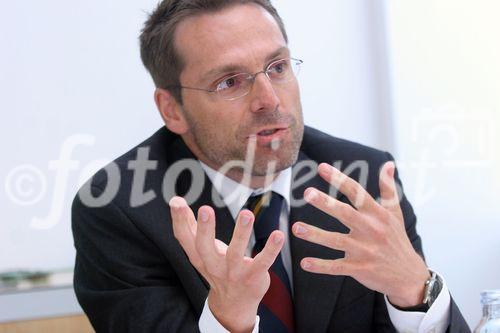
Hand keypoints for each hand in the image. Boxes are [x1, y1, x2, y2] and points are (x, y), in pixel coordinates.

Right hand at [169, 197, 283, 332]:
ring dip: (241, 233)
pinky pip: (263, 262)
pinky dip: (271, 249)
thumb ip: (190, 226)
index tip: (176, 201)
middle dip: (204, 229)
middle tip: (205, 209)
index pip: (184, 237)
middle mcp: (213, 264)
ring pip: (235, 253)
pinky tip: (278, 235)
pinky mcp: (253, 276)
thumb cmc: (217, 268)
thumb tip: (175, 200)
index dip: (179, 219)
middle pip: (204, 247)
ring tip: (247, 214)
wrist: (233, 305)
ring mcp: (233, 272)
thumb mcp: (201, 250)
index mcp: (198, 256)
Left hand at [292, 162, 429, 307]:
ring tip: (296, 228)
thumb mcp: (395, 214)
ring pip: (336, 241)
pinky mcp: (360, 269)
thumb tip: (388, 164)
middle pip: (345, 213)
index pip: (357, 192)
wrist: (409, 276)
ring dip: (315, 235)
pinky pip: (337, 267)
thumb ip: (388, 189)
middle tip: (307, 193)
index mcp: (377, 214)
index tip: (322, 167)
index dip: (339, 179)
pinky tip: (304, 263)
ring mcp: (365, 251)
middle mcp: (371, 230)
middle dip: (326, 203)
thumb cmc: (397, 240)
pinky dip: (321, 266)